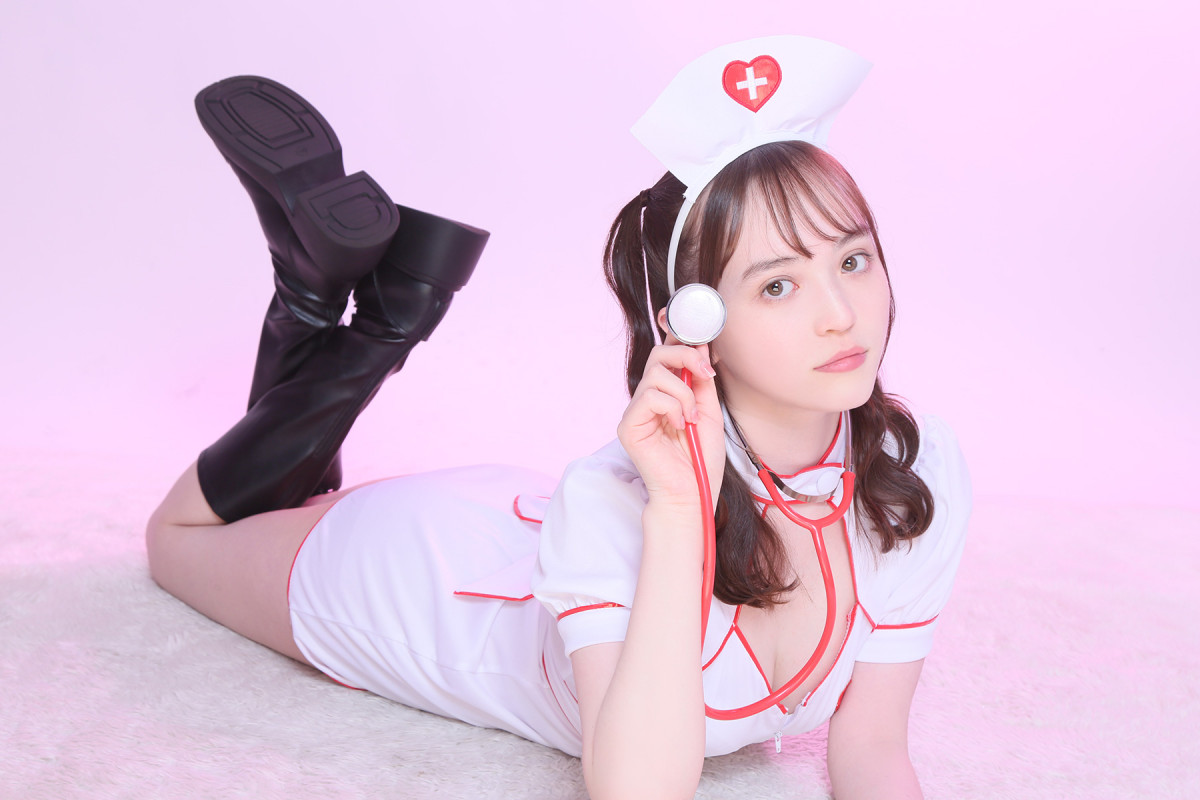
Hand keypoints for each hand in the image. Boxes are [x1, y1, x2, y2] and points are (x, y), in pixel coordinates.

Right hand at [617, 338, 724, 507]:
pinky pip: (650, 397)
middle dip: (686, 357)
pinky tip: (678, 426)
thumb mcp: (710, 410)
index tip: (703, 340)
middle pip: (658, 354)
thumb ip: (702, 379)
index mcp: (666, 392)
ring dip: (684, 393)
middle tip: (706, 374)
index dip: (679, 337)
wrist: (693, 493)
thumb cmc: (701, 458)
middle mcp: (647, 398)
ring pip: (656, 375)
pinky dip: (672, 407)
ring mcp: (636, 411)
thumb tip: (701, 346)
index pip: (666, 354)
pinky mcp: (628, 425)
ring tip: (690, 417)